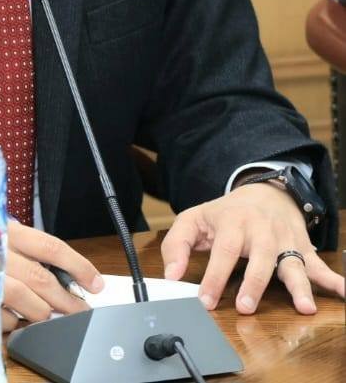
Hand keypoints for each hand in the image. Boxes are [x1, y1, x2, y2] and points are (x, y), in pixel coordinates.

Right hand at [0, 221, 103, 330]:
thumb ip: (17, 244)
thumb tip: (55, 269)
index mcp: (3, 228)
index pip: (51, 247)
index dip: (79, 266)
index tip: (97, 282)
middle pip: (44, 281)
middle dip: (68, 301)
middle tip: (80, 311)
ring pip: (27, 304)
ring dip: (43, 315)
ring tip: (49, 317)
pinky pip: (3, 319)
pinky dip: (14, 323)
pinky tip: (14, 319)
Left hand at [161, 182, 343, 314]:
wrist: (264, 193)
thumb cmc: (226, 213)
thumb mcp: (195, 219)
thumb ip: (177, 245)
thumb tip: (171, 275)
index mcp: (233, 222)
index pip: (223, 250)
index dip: (214, 276)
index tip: (206, 301)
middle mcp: (261, 231)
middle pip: (259, 257)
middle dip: (254, 283)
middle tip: (247, 307)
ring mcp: (284, 241)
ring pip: (292, 263)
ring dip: (299, 285)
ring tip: (304, 306)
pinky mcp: (302, 249)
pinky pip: (319, 266)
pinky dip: (333, 281)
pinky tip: (343, 292)